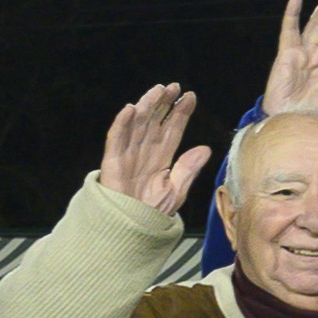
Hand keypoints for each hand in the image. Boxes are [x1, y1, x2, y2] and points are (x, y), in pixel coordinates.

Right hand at [98, 84, 211, 214]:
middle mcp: (144, 152)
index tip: (190, 96)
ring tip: (157, 91)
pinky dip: (121, 124)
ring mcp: (127, 155)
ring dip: (146, 106)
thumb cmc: (151, 213)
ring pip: (137, 125)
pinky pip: (115, 140)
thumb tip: (205, 149)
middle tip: (173, 86)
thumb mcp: (176, 190)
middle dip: (163, 103)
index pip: (172, 129)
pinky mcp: (112, 163)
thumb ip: (188, 169)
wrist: (131, 231)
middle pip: (154, 121)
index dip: (180, 113)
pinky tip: (129, 109)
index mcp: (161, 157)